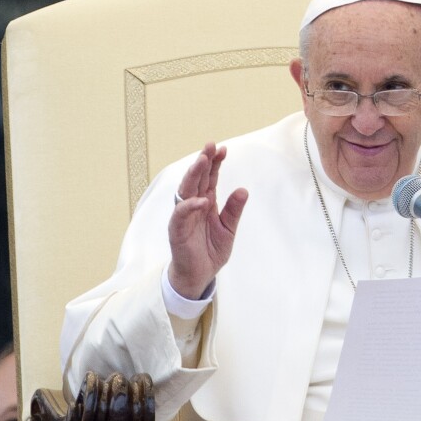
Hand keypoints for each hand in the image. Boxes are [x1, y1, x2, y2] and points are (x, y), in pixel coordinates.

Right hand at [168, 142, 247, 298]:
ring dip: (193, 176)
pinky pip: (181, 215)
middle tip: (210, 146)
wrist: (200, 275)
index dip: (215, 163)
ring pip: (186, 191)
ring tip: (201, 162)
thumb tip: (244, 190)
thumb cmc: (211, 250)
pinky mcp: (177, 230)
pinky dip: (190, 206)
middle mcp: (193, 205)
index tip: (223, 149)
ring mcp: (184, 216)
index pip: (210, 178)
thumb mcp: (228, 228)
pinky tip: (202, 200)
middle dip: (203, 162)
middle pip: (197, 179)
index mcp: (206, 202)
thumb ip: (234, 210)